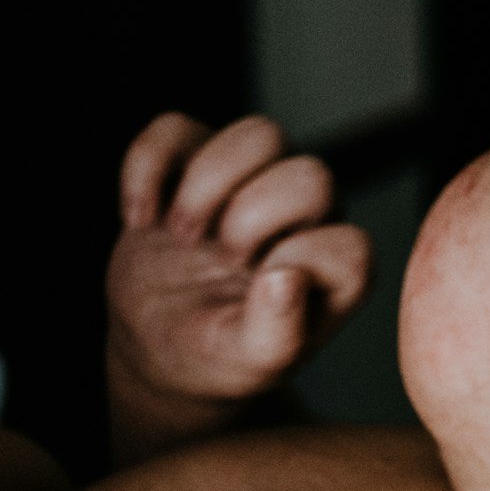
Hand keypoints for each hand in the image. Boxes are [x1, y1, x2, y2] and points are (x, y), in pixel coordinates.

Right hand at [105, 113, 370, 463]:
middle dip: (255, 218)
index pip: (349, 244)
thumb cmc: (218, 355)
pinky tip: (140, 218)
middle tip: (220, 259)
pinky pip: (175, 127)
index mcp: (332, 269)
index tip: (258, 291)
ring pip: (260, 134)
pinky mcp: (194, 162)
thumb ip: (277, 332)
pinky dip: (148, 167)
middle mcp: (305, 218)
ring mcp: (250, 181)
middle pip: (311, 176)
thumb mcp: (249, 363)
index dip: (301, 263)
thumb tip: (286, 278)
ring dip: (211, 181)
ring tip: (181, 233)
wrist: (157, 344)